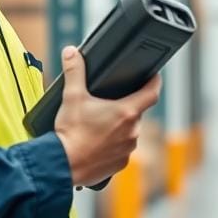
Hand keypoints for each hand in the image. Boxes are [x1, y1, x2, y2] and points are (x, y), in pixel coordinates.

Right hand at [53, 46, 161, 187]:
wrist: (62, 165)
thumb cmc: (70, 132)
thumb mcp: (71, 96)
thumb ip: (74, 71)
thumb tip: (71, 52)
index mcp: (126, 112)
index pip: (152, 93)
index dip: (155, 82)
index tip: (155, 76)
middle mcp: (132, 132)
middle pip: (136, 112)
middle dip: (125, 107)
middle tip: (107, 104)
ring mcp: (128, 149)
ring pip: (129, 132)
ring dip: (119, 127)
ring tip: (99, 125)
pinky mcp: (120, 164)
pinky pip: (121, 150)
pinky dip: (113, 145)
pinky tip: (97, 143)